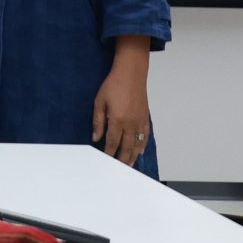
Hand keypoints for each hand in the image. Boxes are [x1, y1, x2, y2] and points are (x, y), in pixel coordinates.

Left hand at [93, 47, 151, 166]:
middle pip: (127, 147)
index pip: (113, 142)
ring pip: (138, 144)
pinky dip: (143, 145)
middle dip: (122, 159)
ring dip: (133, 156)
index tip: (106, 160)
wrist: (131, 74)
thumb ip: (98, 121)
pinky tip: (140, 151)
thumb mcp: (99, 101)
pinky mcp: (146, 118)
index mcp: (118, 120)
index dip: (109, 153)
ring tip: (129, 165)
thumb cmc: (113, 85)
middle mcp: (131, 124)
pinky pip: (146, 136)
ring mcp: (140, 122)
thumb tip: (96, 137)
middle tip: (119, 168)